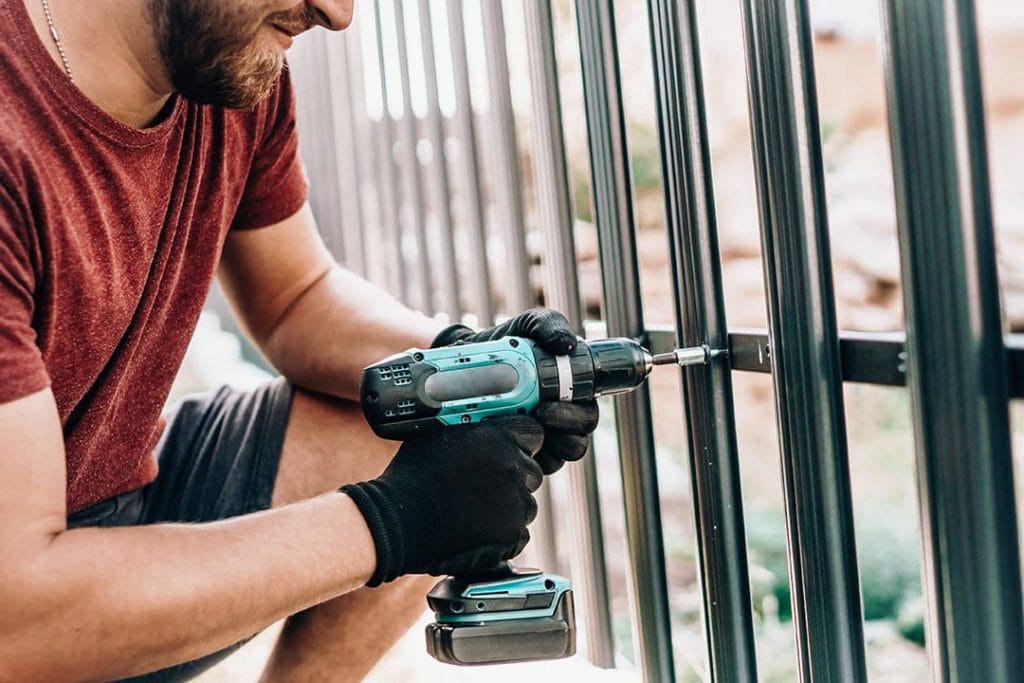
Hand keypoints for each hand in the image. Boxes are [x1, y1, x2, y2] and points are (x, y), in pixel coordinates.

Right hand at [341, 416, 543, 584]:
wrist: (396, 522)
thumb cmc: (412, 477)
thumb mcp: (440, 435)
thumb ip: (473, 429)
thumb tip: (487, 425)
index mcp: (496, 437)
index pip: (532, 434)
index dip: (521, 445)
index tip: (507, 456)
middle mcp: (511, 466)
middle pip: (531, 472)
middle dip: (513, 480)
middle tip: (481, 490)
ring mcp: (515, 502)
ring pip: (525, 505)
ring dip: (507, 509)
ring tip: (471, 513)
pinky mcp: (512, 533)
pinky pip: (517, 533)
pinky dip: (500, 536)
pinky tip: (473, 532)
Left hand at [432, 308, 600, 473]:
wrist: (463, 362)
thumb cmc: (504, 344)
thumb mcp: (526, 326)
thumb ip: (548, 325)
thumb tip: (568, 344)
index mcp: (569, 397)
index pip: (587, 416)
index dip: (576, 417)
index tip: (548, 406)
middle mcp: (558, 423)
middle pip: (576, 443)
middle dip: (560, 431)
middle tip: (535, 415)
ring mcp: (538, 442)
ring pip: (554, 460)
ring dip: (540, 448)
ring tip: (514, 429)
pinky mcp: (516, 455)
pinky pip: (525, 468)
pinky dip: (515, 459)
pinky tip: (498, 444)